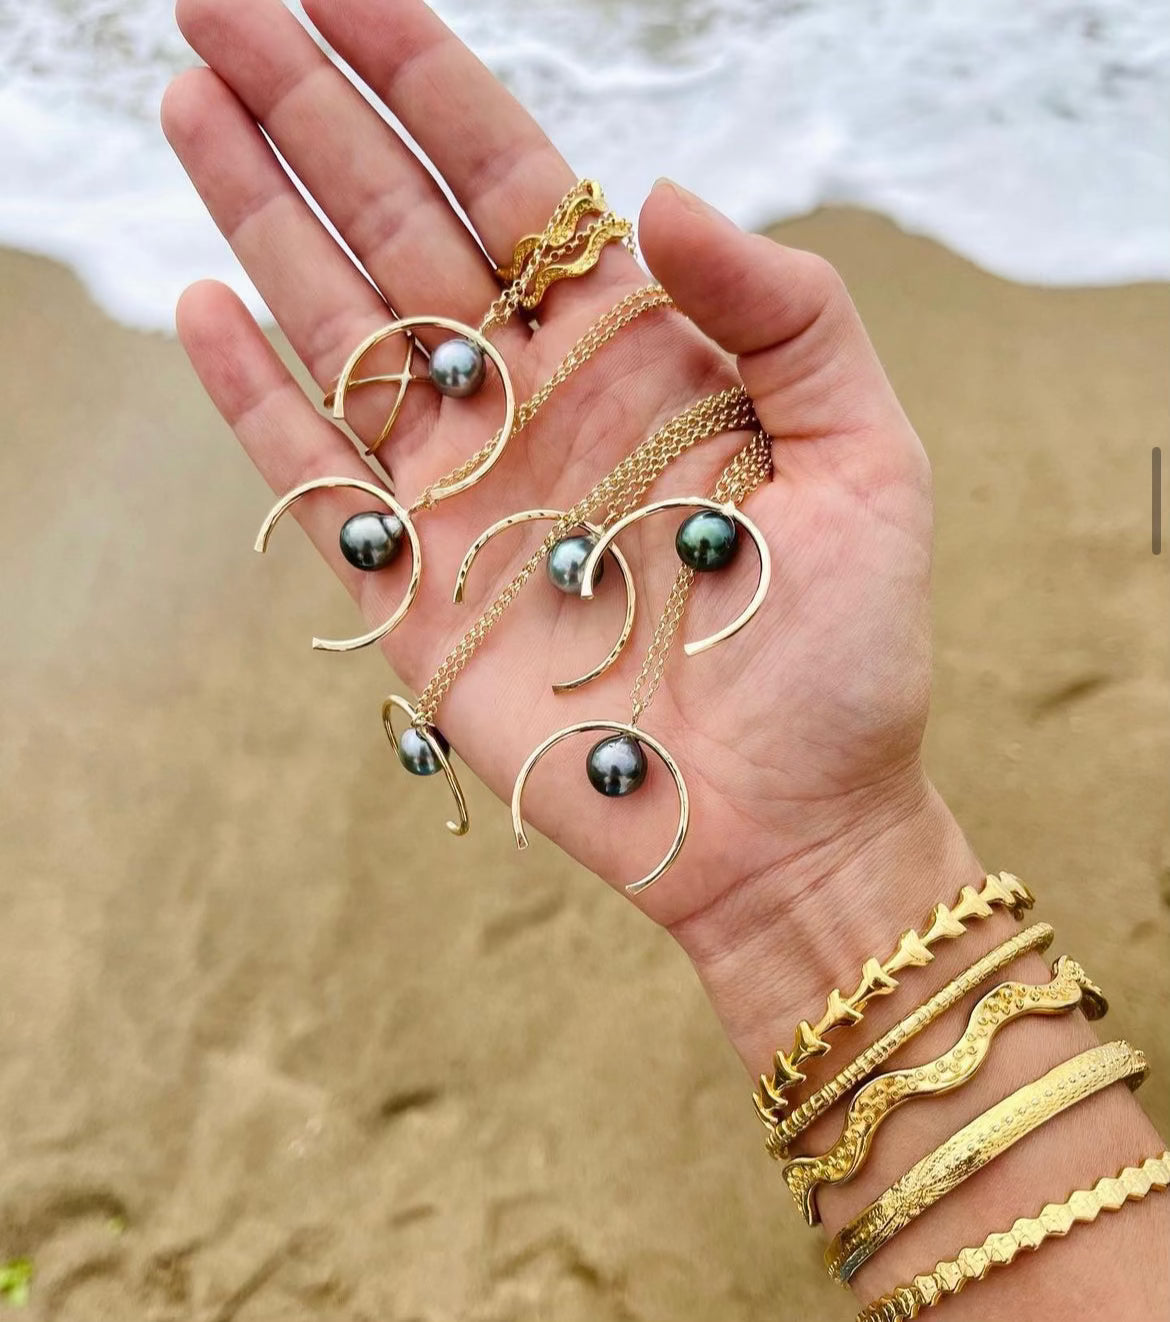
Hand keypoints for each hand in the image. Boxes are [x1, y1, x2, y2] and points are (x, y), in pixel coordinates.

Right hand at [163, 0, 960, 1027]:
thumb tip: (656, 197)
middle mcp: (533, 402)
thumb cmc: (845, 650)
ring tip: (191, 103)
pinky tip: (203, 303)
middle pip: (401, 224)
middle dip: (312, 112)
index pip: (512, 180)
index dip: (425, 76)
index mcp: (635, 352)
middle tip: (216, 4)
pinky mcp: (410, 593)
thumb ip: (790, 312)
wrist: (786, 819)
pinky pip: (316, 477)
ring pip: (343, 326)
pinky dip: (254, 398)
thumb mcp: (869, 456)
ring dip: (263, 215)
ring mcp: (461, 494)